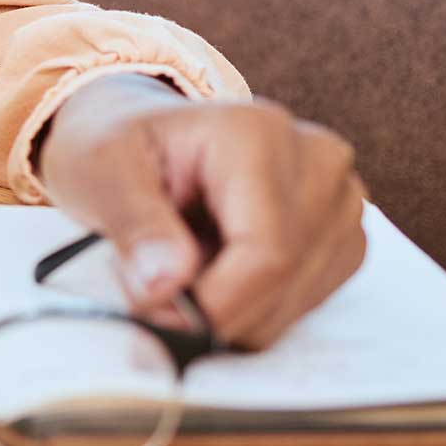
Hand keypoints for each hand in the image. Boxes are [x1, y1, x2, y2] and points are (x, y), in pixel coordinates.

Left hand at [32, 74, 364, 348]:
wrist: (148, 138)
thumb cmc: (121, 147)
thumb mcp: (101, 169)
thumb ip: (135, 224)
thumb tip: (166, 284)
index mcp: (259, 133)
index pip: (266, 252)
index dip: (211, 305)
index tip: (150, 313)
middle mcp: (317, 160)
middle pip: (283, 281)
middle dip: (210, 310)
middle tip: (149, 291)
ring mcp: (340, 200)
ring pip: (292, 303)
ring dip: (226, 311)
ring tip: (179, 265)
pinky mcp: (343, 237)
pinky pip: (301, 305)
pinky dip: (249, 310)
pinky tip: (214, 271)